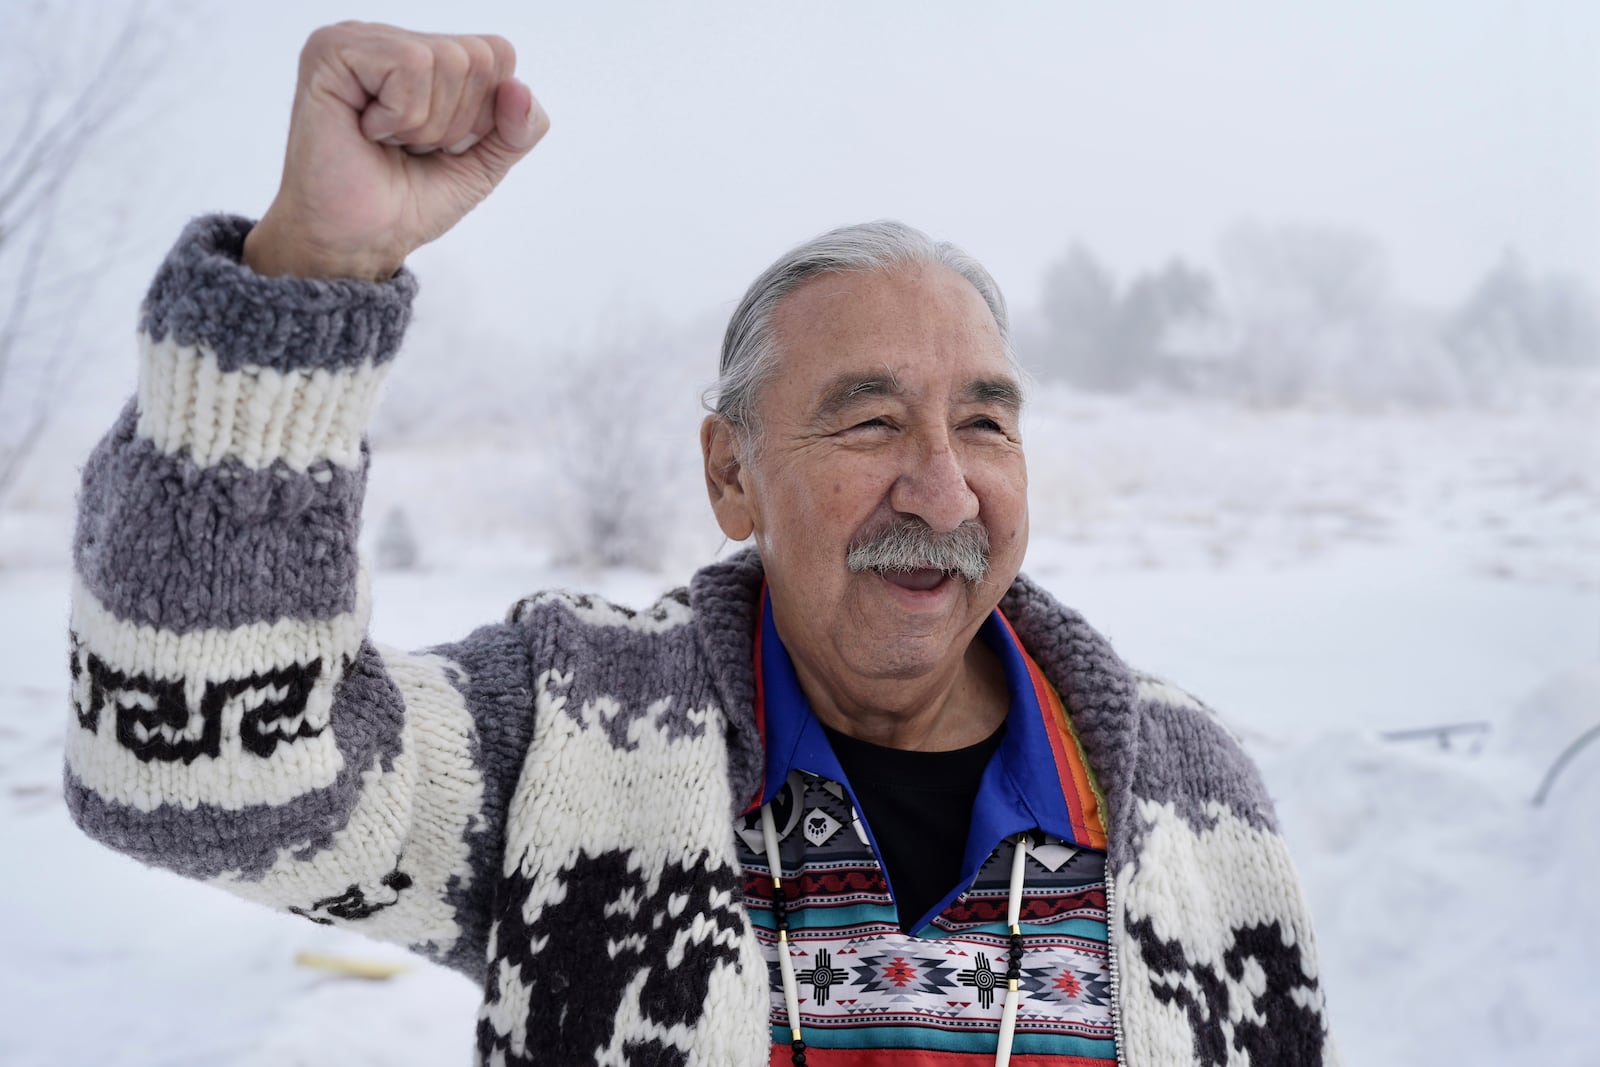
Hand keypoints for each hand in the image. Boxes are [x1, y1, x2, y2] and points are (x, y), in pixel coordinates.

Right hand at [243, 21, 549, 280]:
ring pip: (448, 60)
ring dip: (426, 123)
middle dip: (456, 121)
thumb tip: (519, 88)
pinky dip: (401, 115)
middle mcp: (391, 39)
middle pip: (478, 56)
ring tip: (388, 141)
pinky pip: (411, 64)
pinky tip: (368, 130)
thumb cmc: (405, 202)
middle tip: (409, 146)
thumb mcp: (483, 165)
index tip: (440, 145)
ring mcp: (360, 39)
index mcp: (424, 55)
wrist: (356, 240)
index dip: (485, 113)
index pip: (498, 53)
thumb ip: (519, 128)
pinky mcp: (334, 49)